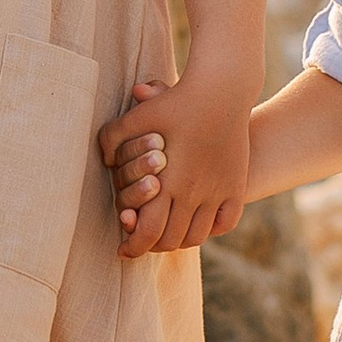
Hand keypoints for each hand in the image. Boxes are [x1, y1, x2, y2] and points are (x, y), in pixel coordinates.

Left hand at [96, 69, 250, 257]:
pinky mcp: (235, 186)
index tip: (123, 250)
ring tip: (167, 235)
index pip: (148, 231)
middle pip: (171, 240)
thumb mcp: (137, 117)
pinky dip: (209, 230)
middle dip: (152, 246)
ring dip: (179, 240)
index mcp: (166, 181)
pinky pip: (224, 223)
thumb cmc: (175, 102)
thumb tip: (105, 161)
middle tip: (142, 242)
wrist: (222, 91)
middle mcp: (193, 193)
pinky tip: (197, 222)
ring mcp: (218, 192)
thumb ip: (112, 139)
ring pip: (197, 236)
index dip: (133, 246)